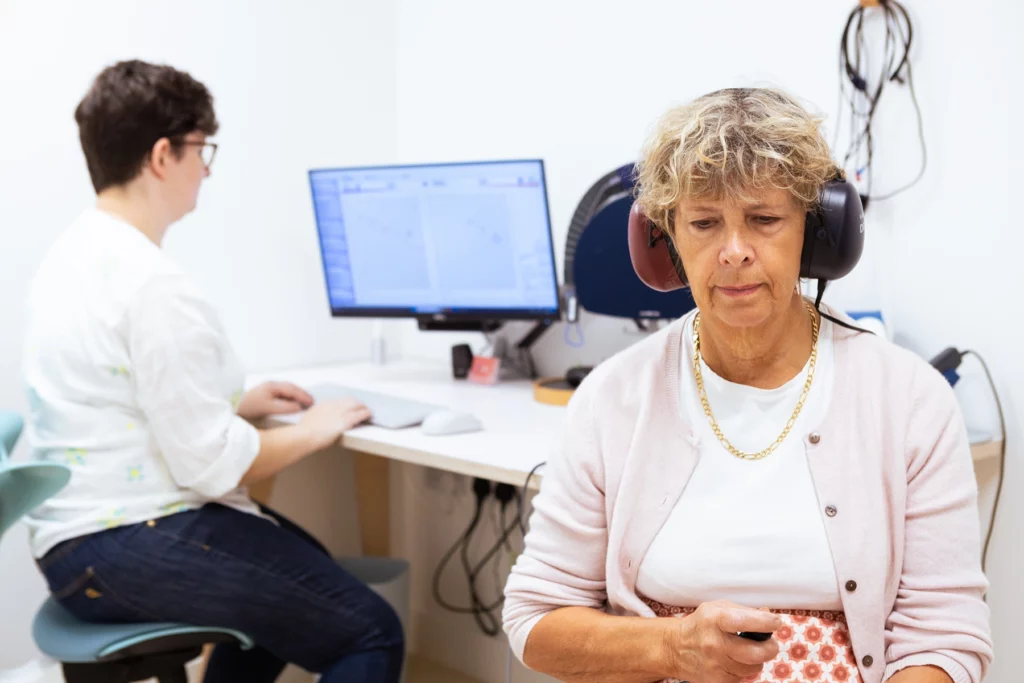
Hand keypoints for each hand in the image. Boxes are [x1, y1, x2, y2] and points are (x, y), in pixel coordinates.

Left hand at [237, 382, 313, 419]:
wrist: (231, 407)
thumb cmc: (249, 407)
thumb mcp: (268, 408)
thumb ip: (285, 407)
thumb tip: (299, 407)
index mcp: (272, 386)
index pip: (292, 389)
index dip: (303, 396)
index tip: (312, 402)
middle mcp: (270, 385)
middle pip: (290, 388)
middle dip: (302, 394)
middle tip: (312, 401)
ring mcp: (267, 389)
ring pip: (286, 391)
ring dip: (296, 396)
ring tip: (304, 403)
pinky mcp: (263, 395)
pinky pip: (281, 394)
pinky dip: (289, 398)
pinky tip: (292, 404)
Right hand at [298, 398, 371, 450]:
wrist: (305, 435)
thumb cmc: (304, 431)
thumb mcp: (309, 419)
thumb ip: (316, 417)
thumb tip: (317, 421)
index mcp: (324, 404)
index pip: (339, 401)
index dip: (345, 404)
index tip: (347, 407)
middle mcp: (333, 405)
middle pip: (349, 400)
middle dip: (356, 403)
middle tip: (360, 407)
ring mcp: (340, 411)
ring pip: (357, 405)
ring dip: (362, 407)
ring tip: (367, 410)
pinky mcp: (346, 420)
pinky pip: (361, 413)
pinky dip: (366, 413)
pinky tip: (369, 414)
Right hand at [662, 601, 781, 682]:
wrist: (675, 647)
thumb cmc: (702, 624)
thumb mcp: (718, 608)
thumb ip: (744, 611)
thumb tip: (769, 615)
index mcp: (715, 620)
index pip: (744, 622)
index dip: (765, 623)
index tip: (776, 622)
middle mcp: (714, 643)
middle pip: (755, 653)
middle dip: (770, 648)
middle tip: (770, 644)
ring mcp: (714, 665)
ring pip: (753, 668)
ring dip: (756, 660)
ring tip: (747, 651)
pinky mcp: (716, 681)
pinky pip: (742, 678)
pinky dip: (744, 670)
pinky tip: (735, 661)